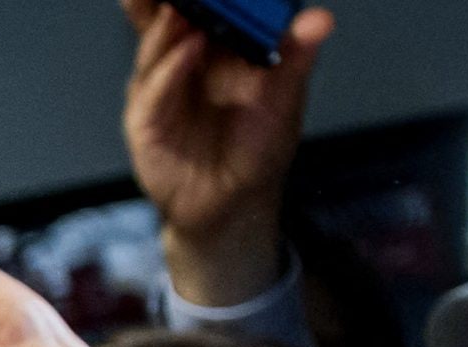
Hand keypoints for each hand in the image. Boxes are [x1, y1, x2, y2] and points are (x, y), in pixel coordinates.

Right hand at [121, 0, 333, 304]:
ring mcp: (161, 85)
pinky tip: (188, 49)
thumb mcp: (285, 98)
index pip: (207, 4)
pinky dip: (171, 67)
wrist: (230, 204)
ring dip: (168, 21)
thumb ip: (296, 55)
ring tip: (185, 3)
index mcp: (218, 45)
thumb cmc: (257, 147)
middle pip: (166, 15)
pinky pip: (155, 87)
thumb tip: (320, 20)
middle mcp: (185, 58)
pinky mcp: (146, 117)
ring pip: (157, 43)